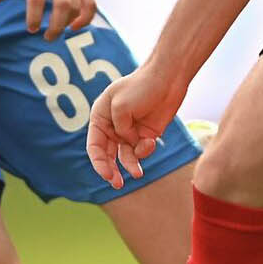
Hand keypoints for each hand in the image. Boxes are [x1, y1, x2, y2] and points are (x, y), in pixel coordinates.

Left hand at [0, 0, 96, 40]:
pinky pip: (91, 3)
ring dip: (68, 23)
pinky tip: (75, 27)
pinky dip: (86, 17)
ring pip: (76, 5)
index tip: (31, 29)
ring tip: (56, 32)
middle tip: (47, 38)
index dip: (34, 16)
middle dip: (56, 24)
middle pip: (63, 3)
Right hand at [86, 64, 185, 188]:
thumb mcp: (121, 106)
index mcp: (100, 116)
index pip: (94, 145)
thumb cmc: (141, 87)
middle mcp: (113, 126)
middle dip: (111, 171)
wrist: (168, 79)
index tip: (107, 175)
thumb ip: (120, 129)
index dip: (98, 162)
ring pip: (125, 157)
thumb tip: (128, 144)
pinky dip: (145, 150)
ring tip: (138, 174)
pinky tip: (151, 141)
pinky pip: (141, 151)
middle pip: (107, 155)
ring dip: (130, 165)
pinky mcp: (146, 135)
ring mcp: (130, 132)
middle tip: (117, 184)